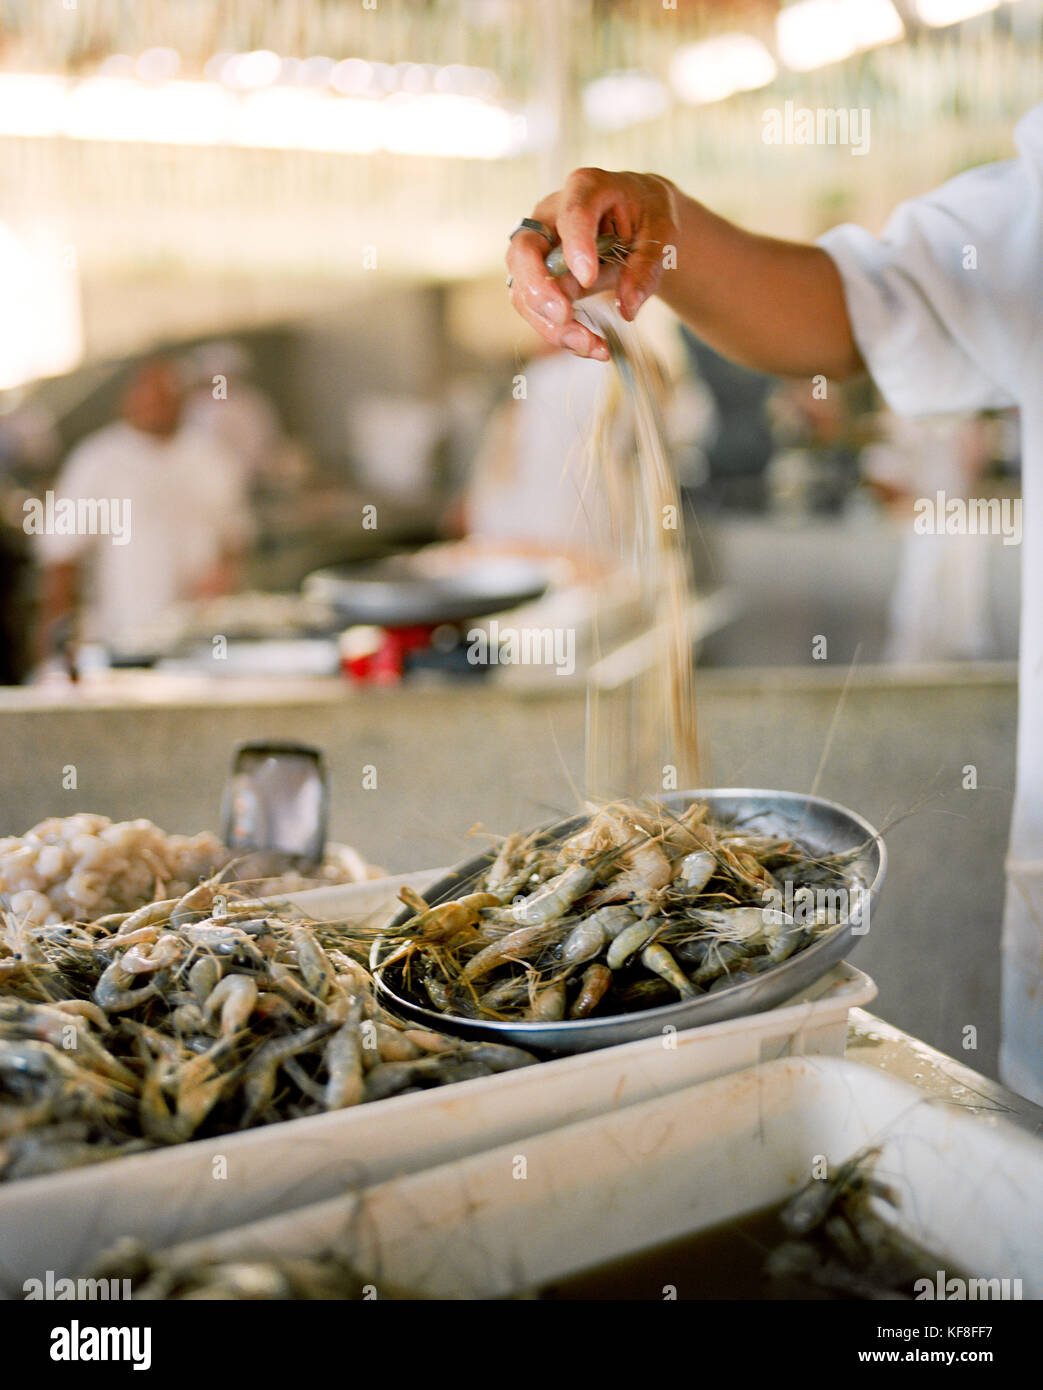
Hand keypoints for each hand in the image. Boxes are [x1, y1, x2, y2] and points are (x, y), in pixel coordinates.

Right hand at [506, 168, 681, 358]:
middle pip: (523, 252)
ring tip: (591, 346)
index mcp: (587, 188)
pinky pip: (536, 310)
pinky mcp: (539, 278)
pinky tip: (591, 346)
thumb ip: (647, 266)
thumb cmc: (647, 216)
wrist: (637, 219)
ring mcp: (539, 248)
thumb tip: (628, 307)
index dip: (576, 246)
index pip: (572, 215)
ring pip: (523, 290)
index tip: (589, 279)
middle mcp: (551, 215)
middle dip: (539, 290)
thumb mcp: (662, 233)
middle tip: (565, 317)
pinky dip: (560, 333)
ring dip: (550, 324)